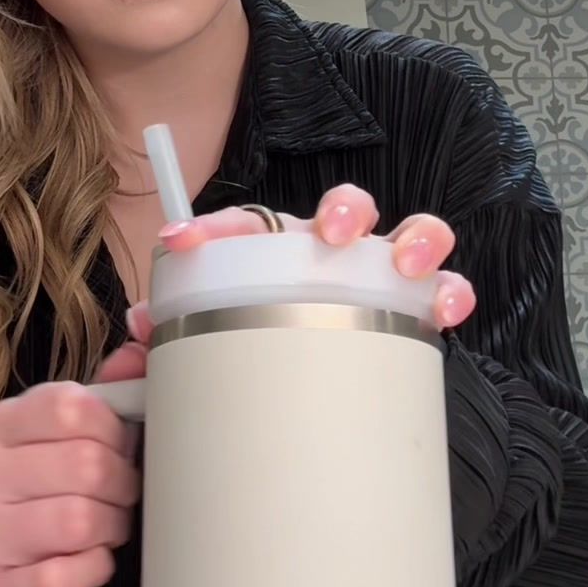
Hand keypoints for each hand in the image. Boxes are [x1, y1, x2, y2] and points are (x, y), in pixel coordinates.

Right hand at [0, 382, 141, 586]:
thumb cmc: (48, 501)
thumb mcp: (69, 441)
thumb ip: (109, 388)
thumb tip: (144, 329)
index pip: (71, 408)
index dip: (115, 431)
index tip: (120, 449)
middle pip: (85, 465)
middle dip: (122, 486)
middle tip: (121, 499)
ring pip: (77, 521)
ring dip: (111, 529)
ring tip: (106, 531)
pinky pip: (60, 577)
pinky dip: (91, 571)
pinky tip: (87, 565)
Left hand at [99, 186, 475, 381]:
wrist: (310, 379)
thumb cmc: (263, 341)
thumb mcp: (214, 334)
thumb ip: (174, 331)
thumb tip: (137, 333)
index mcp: (278, 250)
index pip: (245, 225)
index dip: (212, 230)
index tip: (181, 242)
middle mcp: (333, 251)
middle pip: (345, 207)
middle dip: (342, 211)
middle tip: (331, 234)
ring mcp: (381, 272)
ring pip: (409, 233)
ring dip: (412, 240)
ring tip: (405, 263)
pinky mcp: (418, 303)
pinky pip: (444, 287)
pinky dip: (450, 290)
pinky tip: (446, 306)